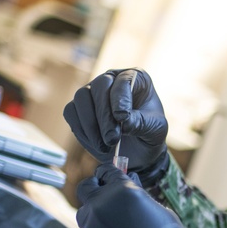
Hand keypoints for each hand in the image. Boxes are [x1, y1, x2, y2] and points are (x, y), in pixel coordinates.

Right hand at [63, 68, 169, 186]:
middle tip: (112, 139)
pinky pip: (70, 112)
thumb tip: (123, 122)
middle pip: (99, 86)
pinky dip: (81, 129)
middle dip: (104, 115)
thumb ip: (141, 122)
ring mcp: (92, 91)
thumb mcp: (155, 129)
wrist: (139, 150)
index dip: (121, 99)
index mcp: (135, 78)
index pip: (123, 80)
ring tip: (105, 145)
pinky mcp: (78, 108)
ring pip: (81, 97)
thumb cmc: (149, 133)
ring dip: (90, 123)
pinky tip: (96, 144)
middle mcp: (111, 79)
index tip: (123, 118)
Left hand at [76, 164, 208, 227]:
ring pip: (86, 219)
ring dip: (97, 221)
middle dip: (95, 191)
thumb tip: (130, 186)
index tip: (110, 177)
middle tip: (106, 199)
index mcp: (121, 191)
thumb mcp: (160, 212)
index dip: (109, 173)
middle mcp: (100, 208)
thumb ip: (138, 198)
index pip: (105, 171)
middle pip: (85, 190)